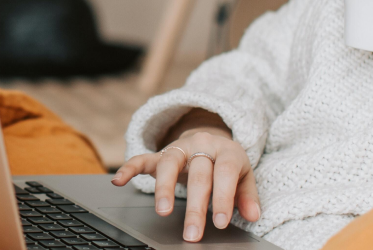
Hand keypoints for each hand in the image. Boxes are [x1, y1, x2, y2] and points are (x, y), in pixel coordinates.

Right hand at [111, 111, 259, 242]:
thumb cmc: (227, 164)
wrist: (211, 139)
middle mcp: (202, 146)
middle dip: (196, 206)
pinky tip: (119, 181)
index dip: (224, 197)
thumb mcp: (244, 176)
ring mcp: (180, 148)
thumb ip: (247, 195)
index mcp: (226, 151)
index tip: (220, 222)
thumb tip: (254, 215)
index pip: (225, 173)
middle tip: (193, 232)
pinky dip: (129, 168)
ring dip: (165, 187)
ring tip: (163, 212)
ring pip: (170, 163)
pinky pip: (142, 158)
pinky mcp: (161, 153)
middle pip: (198, 173)